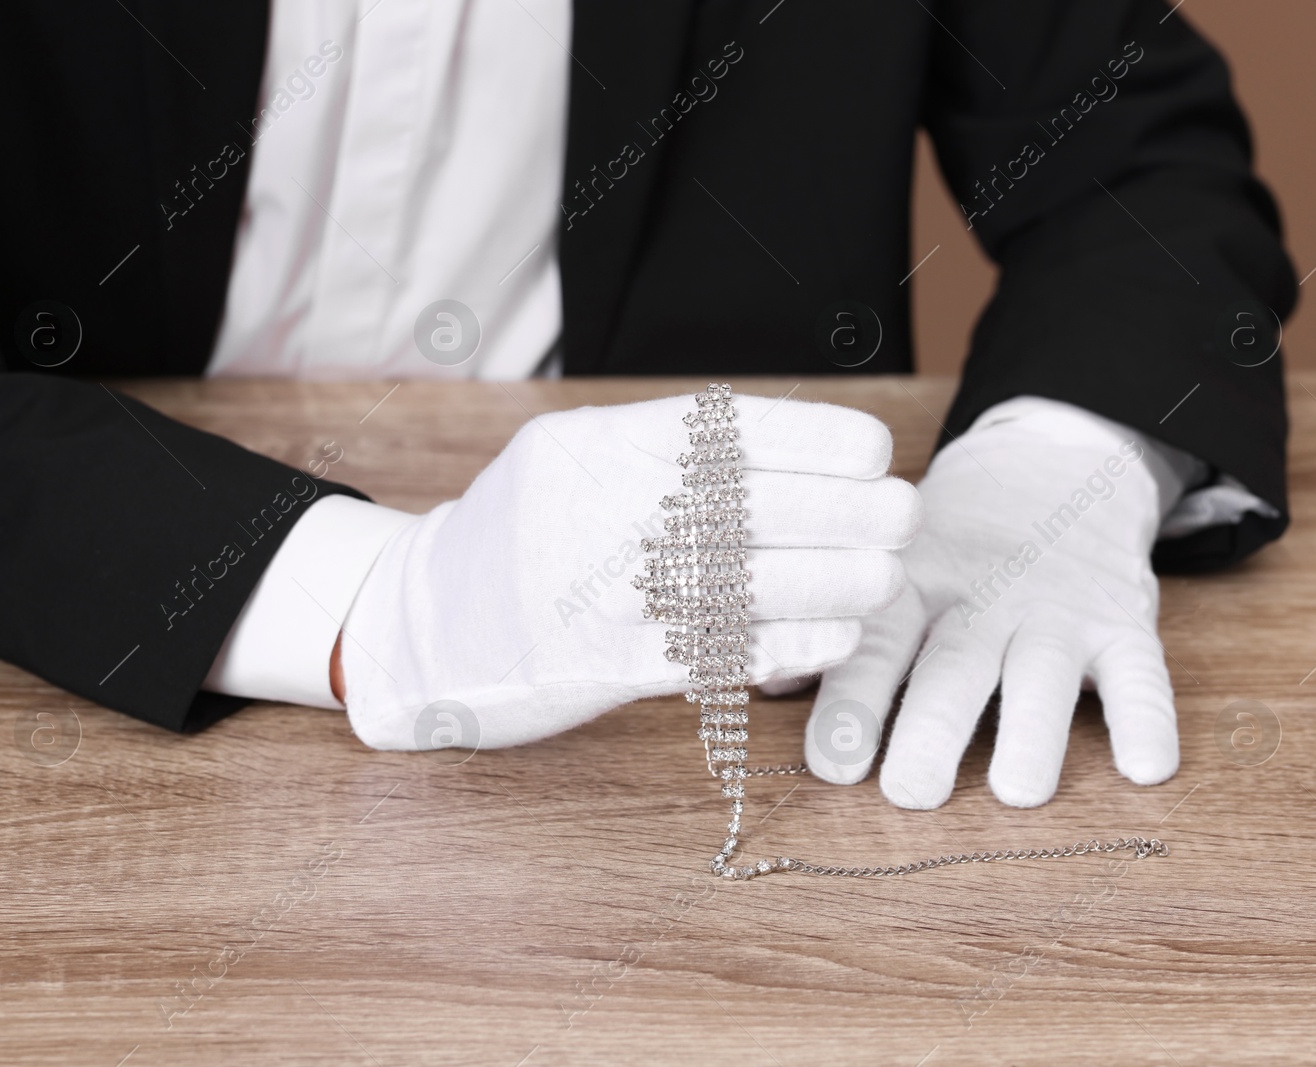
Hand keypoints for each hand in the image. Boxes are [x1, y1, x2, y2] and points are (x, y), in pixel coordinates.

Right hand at [340, 394, 920, 749]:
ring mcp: (595, 589)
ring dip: (830, 579)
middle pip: (748, 503)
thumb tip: (789, 455)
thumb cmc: (517, 540)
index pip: (724, 429)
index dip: (812, 438)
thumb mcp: (569, 465)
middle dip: (843, 510)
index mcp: (595, 446)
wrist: (412, 625)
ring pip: (740, 579)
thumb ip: (660, 458)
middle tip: (903, 517)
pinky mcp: (597, 666)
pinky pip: (711, 654)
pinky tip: (835, 636)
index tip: (874, 450)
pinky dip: (784, 644)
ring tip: (884, 578)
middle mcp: (596, 508)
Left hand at [802, 399, 1178, 807]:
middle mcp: (982, 596)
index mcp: (911, 582)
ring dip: (1032, 732)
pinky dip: (1148, 720)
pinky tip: (1147, 770)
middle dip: (932, 729)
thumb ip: (835, 632)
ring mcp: (1055, 609)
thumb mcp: (888, 566)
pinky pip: (1141, 673)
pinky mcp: (1123, 621)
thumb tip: (763, 685)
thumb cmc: (947, 545)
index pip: (876, 642)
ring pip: (1043, 672)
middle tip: (911, 793)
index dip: (852, 703)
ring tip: (1015, 791)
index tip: (832, 766)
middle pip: (954, 665)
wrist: (1054, 462)